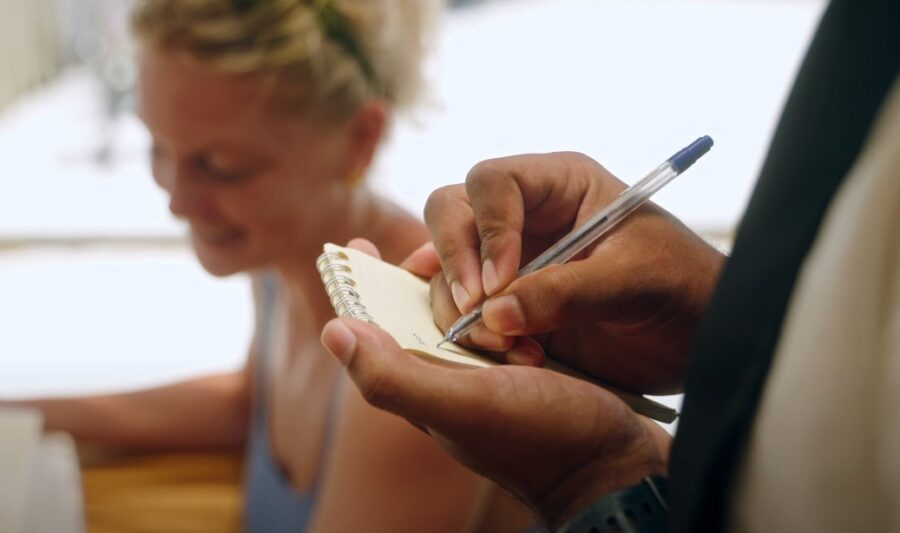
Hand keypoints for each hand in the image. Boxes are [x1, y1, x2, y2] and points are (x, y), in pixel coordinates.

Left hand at [320, 315, 670, 529]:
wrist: (614, 465)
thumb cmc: (538, 440)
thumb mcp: (461, 406)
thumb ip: (394, 375)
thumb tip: (333, 330)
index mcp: (421, 385)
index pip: (376, 326)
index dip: (364, 285)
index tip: (360, 243)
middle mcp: (446, 377)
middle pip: (424, 307)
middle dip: (448, 293)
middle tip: (486, 312)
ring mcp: (486, 373)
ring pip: (469, 307)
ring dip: (489, 302)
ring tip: (524, 334)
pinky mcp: (523, 366)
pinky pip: (507, 317)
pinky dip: (516, 308)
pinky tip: (539, 315)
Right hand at [424, 152, 724, 393]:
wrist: (700, 340)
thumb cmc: (682, 288)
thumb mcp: (633, 282)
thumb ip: (566, 293)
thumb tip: (495, 313)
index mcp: (560, 186)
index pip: (494, 183)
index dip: (488, 228)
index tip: (500, 282)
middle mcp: (525, 217)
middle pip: (451, 213)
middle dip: (455, 262)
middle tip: (475, 309)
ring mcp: (510, 261)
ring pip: (446, 266)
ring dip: (460, 308)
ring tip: (507, 347)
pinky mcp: (506, 305)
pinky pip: (460, 308)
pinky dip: (464, 330)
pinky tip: (494, 350)